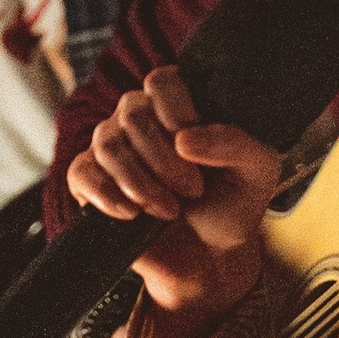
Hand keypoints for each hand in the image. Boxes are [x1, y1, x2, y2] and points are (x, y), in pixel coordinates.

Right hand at [65, 71, 280, 337]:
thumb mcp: (257, 173)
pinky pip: (81, 172)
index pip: (162, 81)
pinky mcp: (89, 180)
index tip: (194, 149)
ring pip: (108, 145)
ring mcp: (111, 147)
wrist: (208, 256)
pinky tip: (132, 213)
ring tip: (169, 210)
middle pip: (133, 115)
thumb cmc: (232, 204)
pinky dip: (106, 195)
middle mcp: (140, 117)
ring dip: (141, 183)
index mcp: (180, 103)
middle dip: (164, 160)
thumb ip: (235, 144)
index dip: (176, 113)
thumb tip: (184, 139)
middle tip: (193, 190)